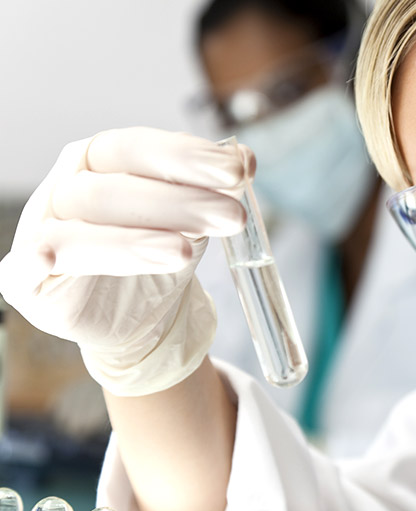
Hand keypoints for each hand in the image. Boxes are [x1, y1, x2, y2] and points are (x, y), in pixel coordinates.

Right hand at [0, 127, 251, 395]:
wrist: (140, 314)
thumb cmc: (160, 252)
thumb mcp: (193, 218)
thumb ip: (212, 188)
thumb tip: (244, 159)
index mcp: (102, 160)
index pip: (137, 147)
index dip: (186, 156)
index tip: (238, 170)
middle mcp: (68, 187)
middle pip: (116, 189)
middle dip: (179, 202)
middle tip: (232, 216)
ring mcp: (42, 229)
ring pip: (81, 229)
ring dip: (136, 240)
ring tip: (186, 252)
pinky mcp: (27, 276)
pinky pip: (31, 264)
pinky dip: (43, 257)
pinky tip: (51, 257)